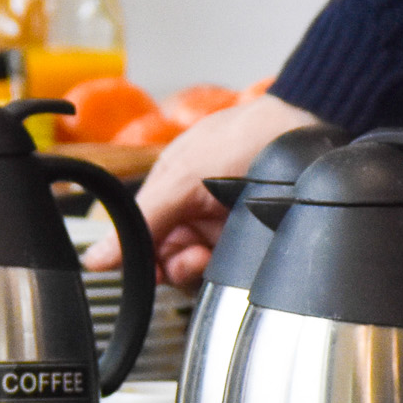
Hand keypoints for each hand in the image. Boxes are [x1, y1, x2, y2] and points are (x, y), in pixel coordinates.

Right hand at [83, 94, 320, 287]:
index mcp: (168, 192)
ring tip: (207, 254)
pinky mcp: (252, 242)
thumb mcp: (184, 178)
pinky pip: (231, 270)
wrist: (307, 130)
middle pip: (168, 260)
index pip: (142, 239)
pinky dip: (229, 269)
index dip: (143, 260)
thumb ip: (143, 219)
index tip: (150, 272)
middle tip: (190, 257)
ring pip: (199, 270)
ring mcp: (223, 228)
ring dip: (199, 268)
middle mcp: (193, 212)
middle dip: (175, 265)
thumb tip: (96, 257)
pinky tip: (235, 257)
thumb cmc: (245, 137)